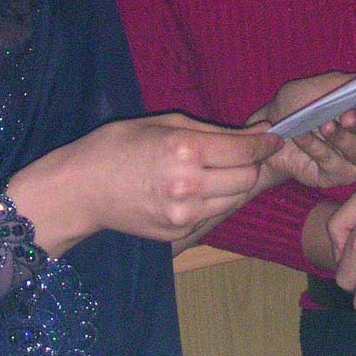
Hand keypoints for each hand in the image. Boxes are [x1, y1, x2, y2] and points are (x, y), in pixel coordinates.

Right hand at [8, 113, 280, 256]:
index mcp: (185, 149)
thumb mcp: (166, 123)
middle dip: (252, 163)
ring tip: (223, 168)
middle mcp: (188, 185)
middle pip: (247, 178)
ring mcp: (183, 215)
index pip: (244, 150)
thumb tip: (258, 132)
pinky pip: (215, 215)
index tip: (274, 136)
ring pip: (236, 199)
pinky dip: (217, 200)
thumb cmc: (120, 145)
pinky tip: (202, 186)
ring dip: (237, 183)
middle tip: (246, 151)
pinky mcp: (178, 233)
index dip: (265, 142)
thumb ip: (215, 130)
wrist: (81, 189)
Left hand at [249, 73, 355, 189]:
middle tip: (346, 116)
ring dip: (343, 139)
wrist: (274, 126)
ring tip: (325, 126)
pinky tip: (302, 135)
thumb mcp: (318, 86)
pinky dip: (317, 148)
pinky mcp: (337, 176)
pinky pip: (332, 163)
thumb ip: (341, 85)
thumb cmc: (301, 103)